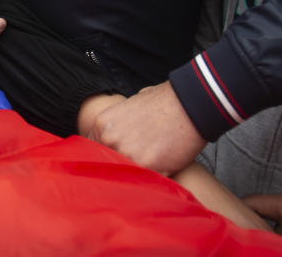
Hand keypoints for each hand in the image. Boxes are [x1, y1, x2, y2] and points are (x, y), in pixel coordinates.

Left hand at [90, 80, 205, 174]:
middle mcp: (110, 140)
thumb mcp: (130, 105)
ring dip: (133, 175)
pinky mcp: (148, 167)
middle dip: (118, 167)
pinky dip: (150, 179)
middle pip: (106, 164)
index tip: (112, 161)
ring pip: (124, 174)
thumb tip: (116, 133)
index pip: (92, 149)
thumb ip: (118, 123)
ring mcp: (128, 154)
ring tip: (146, 168)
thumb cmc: (163, 102)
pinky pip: (144, 180)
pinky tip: (158, 169)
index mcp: (103, 124)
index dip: (104, 157)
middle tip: (132, 167)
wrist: (189, 105)